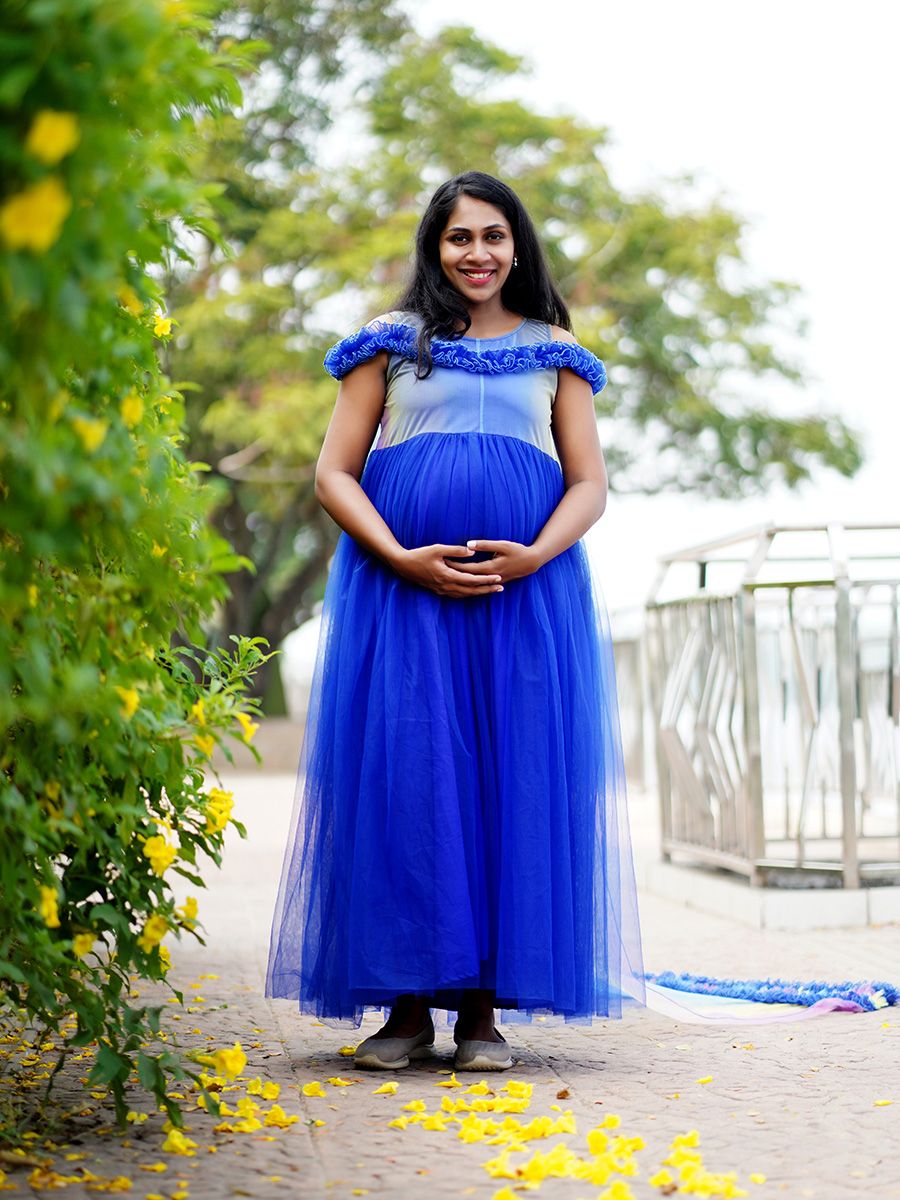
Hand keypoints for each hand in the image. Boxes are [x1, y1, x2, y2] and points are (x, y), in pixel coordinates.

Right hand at [389, 543, 506, 597]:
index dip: (486, 579)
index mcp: (447, 575)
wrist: (403, 565)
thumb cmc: (420, 554)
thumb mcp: (437, 548)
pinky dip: (468, 594)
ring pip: (465, 594)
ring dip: (479, 593)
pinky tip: (474, 592)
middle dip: (487, 589)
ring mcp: (442, 590)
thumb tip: (472, 551)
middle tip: (501, 587)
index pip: (472, 580)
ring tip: (492, 591)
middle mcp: (446, 586)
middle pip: (471, 590)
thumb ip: (455, 550)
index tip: (498, 578)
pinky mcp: (438, 590)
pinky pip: (457, 595)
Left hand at [448, 539, 541, 584]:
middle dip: (454, 575)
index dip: (455, 566)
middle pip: (467, 578)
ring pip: (473, 585)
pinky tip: (459, 585)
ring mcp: (493, 582)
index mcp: (491, 568)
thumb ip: (485, 545)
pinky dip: (468, 586)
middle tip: (439, 571)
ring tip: (446, 579)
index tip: (443, 562)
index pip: (468, 569)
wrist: (532, 562)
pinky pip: (478, 587)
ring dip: (459, 582)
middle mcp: (490, 577)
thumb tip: (468, 544)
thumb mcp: (502, 545)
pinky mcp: (495, 582)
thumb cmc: (518, 550)